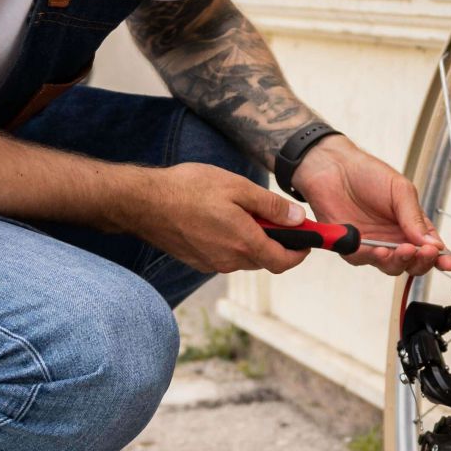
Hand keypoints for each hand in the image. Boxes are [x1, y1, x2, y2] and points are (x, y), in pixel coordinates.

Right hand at [123, 163, 308, 274]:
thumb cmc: (189, 189)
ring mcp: (211, 263)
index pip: (284, 261)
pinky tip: (220, 217)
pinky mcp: (197, 260)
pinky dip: (232, 241)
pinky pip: (225, 254)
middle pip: (265, 259)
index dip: (300, 251)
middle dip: (275, 241)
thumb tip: (297, 219)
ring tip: (242, 210)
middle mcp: (229, 261)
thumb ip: (270, 206)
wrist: (143, 202)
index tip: (307, 238)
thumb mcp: (237, 188)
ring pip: (244, 256)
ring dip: (252, 240)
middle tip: (274, 214)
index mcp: (245, 244)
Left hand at [286, 136, 450, 277]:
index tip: (449, 262)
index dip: (442, 258)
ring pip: (392, 267)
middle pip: (414, 263)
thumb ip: (415, 218)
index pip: (432, 248)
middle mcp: (395, 239)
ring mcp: (375, 245)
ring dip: (400, 261)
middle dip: (422, 261)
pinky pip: (365, 260)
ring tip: (402, 249)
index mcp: (412, 225)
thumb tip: (433, 243)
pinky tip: (379, 250)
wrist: (334, 168)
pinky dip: (374, 258)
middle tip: (424, 252)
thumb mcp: (401, 190)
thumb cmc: (368, 174)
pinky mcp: (353, 248)